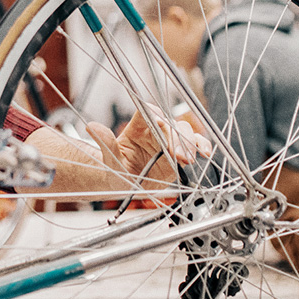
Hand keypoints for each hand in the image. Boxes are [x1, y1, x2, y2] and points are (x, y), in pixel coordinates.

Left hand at [86, 108, 212, 184]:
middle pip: (170, 123)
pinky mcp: (179, 153)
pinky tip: (205, 153)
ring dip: (189, 143)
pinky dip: (202, 145)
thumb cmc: (116, 170)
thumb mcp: (109, 160)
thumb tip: (92, 126)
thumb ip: (105, 144)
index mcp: (137, 127)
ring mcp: (168, 141)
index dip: (157, 118)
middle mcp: (154, 131)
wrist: (124, 185)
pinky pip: (194, 145)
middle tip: (178, 155)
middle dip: (176, 137)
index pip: (149, 113)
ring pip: (184, 132)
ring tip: (188, 159)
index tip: (161, 127)